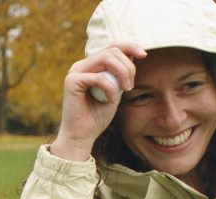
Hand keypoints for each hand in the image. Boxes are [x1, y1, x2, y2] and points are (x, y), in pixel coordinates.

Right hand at [50, 44, 146, 161]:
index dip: (130, 46)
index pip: (112, 46)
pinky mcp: (71, 81)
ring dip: (121, 73)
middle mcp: (81, 66)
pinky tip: (110, 101)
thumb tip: (134, 54)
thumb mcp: (116, 90)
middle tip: (130, 86)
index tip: (144, 55)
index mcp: (90, 66)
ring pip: (106, 58)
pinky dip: (110, 88)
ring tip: (125, 89)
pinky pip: (98, 77)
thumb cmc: (97, 116)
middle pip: (112, 50)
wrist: (82, 136)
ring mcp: (75, 72)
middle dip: (128, 66)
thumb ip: (120, 73)